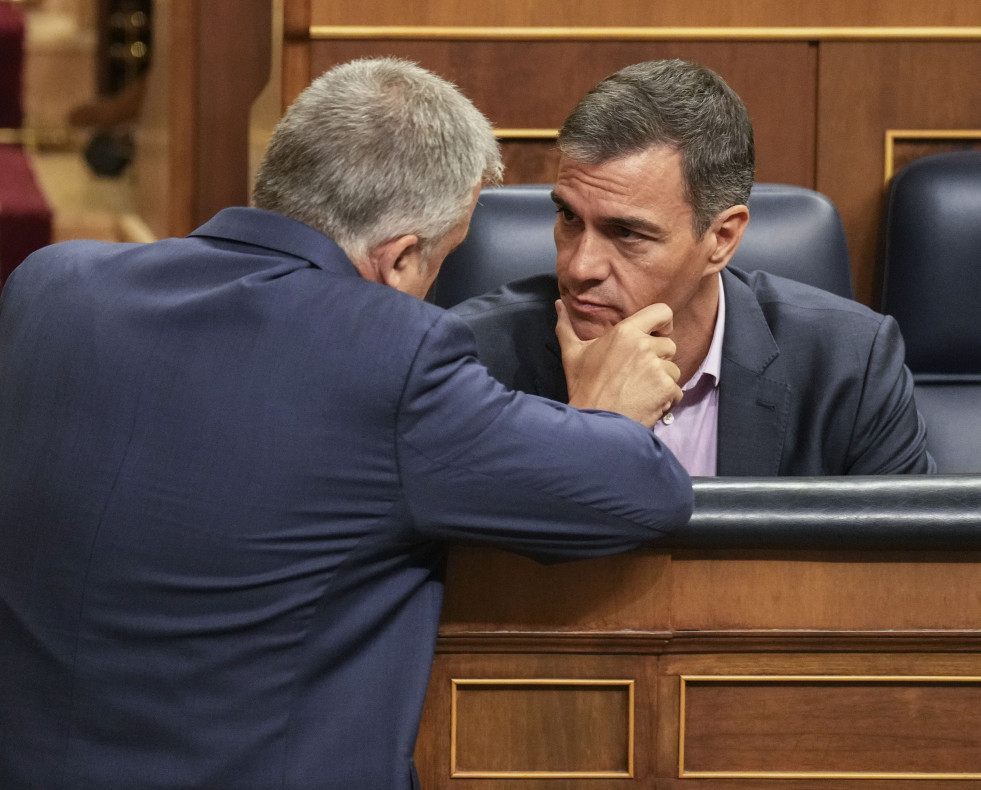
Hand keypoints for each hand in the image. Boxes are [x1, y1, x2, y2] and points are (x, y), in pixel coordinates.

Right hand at [555, 300, 682, 426]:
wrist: (595, 422)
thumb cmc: (583, 388)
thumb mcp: (572, 354)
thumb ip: (566, 326)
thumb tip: (558, 304)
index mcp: (625, 332)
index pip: (662, 312)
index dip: (663, 323)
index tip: (657, 334)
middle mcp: (644, 346)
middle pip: (669, 345)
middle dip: (659, 359)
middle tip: (638, 375)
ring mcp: (658, 368)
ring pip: (673, 370)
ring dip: (662, 381)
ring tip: (640, 392)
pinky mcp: (667, 389)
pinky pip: (676, 391)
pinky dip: (666, 400)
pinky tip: (647, 404)